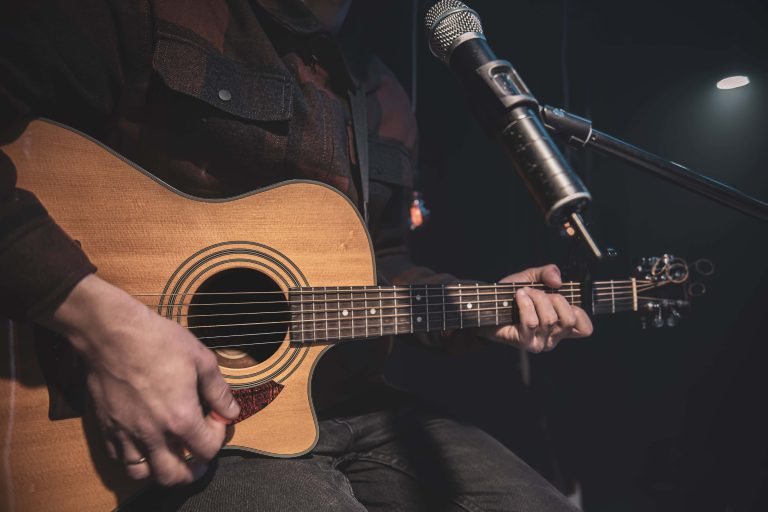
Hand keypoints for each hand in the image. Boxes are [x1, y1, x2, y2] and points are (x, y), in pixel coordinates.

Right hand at [43, 274, 239, 484]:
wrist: (112, 334)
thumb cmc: (158, 342)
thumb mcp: (201, 360)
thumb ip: (219, 391)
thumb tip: (231, 411)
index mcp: (181, 419)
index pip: (207, 450)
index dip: (218, 437)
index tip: (216, 419)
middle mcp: (153, 434)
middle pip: (174, 475)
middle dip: (192, 470)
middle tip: (199, 458)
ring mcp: (126, 434)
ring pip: (143, 474)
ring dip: (161, 470)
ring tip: (172, 457)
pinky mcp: (106, 428)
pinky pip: (120, 459)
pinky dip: (136, 459)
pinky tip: (145, 444)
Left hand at [482, 264, 592, 351]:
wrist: (486, 305)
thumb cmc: (511, 295)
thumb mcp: (532, 277)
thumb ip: (548, 273)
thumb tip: (558, 282)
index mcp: (561, 326)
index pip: (585, 329)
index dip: (580, 312)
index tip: (562, 297)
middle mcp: (554, 337)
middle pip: (568, 318)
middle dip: (553, 298)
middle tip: (536, 292)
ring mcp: (541, 343)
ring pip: (549, 319)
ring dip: (535, 298)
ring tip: (523, 293)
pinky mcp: (526, 343)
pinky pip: (532, 322)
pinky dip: (525, 304)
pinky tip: (518, 297)